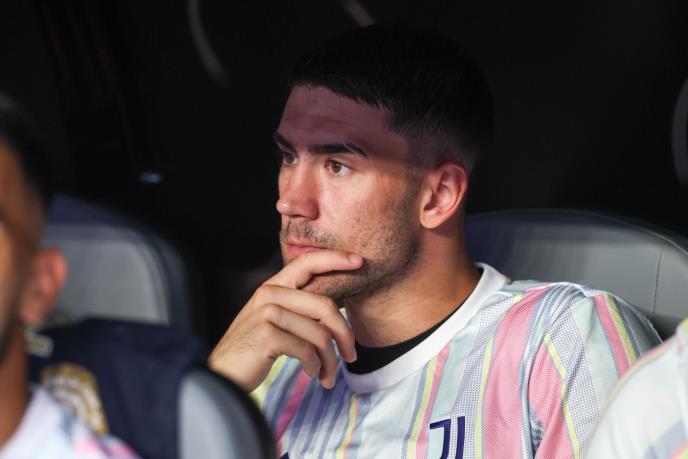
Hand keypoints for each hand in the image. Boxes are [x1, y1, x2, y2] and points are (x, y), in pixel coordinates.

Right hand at [209, 250, 361, 391]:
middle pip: (325, 306)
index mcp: (273, 286)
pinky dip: (315, 367)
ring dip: (329, 360)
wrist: (221, 374)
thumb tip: (336, 314)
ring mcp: (267, 313)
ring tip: (328, 375)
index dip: (334, 259)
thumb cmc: (252, 349)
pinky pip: (307, 351)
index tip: (359, 261)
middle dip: (345, 333)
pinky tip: (313, 374)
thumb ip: (298, 309)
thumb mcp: (274, 321)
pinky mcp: (267, 335)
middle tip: (352, 355)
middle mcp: (269, 294)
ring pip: (319, 334)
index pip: (307, 262)